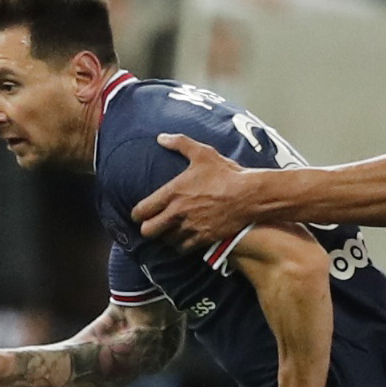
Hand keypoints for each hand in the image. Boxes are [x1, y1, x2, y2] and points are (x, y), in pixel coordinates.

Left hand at [132, 135, 251, 248]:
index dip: (137, 214)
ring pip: (165, 241)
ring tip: (168, 230)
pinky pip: (182, 248)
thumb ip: (179, 144)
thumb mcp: (202, 153)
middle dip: (147, 228)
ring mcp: (190, 228)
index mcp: (173, 193)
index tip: (139, 213)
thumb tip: (161, 138)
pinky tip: (183, 238)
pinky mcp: (203, 239)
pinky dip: (180, 245)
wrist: (249, 195)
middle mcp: (177, 213)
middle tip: (152, 224)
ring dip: (165, 236)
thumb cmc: (226, 173)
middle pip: (148, 231)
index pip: (142, 211)